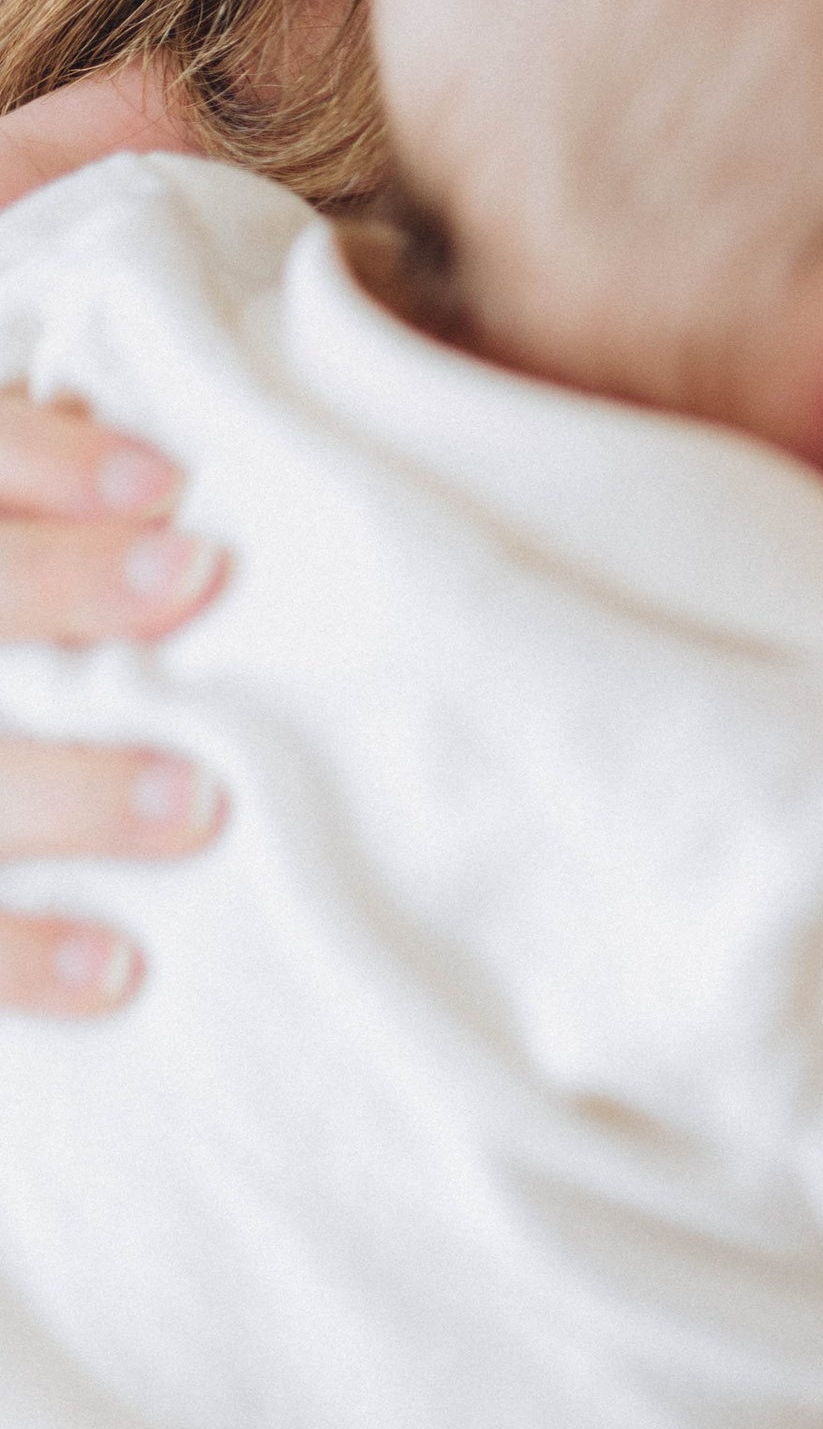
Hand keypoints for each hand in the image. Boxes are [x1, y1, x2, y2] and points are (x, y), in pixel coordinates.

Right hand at [0, 392, 224, 1012]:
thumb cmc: (22, 630)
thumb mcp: (18, 532)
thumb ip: (55, 491)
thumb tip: (193, 476)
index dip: (45, 460)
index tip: (166, 481)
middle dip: (60, 585)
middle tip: (195, 577)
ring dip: (72, 792)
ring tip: (197, 799)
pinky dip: (24, 956)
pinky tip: (118, 968)